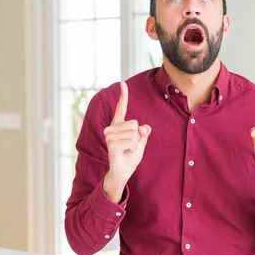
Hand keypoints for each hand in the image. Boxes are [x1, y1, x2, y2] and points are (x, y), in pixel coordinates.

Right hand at [103, 81, 150, 202]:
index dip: (123, 96)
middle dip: (138, 136)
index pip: (121, 108)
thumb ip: (143, 132)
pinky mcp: (111, 144)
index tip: (123, 83)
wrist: (123, 170)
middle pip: (134, 123)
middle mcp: (112, 128)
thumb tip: (143, 127)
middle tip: (130, 146)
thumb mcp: (141, 141)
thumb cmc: (130, 155)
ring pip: (134, 132)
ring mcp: (110, 136)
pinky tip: (125, 153)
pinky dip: (133, 149)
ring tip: (127, 150)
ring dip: (135, 144)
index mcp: (119, 125)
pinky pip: (132, 142)